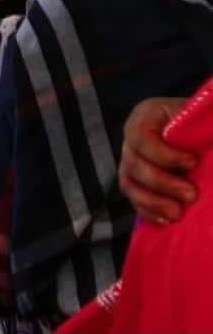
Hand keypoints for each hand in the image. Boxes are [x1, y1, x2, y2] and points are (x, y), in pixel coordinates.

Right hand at [119, 96, 196, 223]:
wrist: (200, 137)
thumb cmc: (204, 125)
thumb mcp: (206, 121)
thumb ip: (208, 132)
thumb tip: (207, 155)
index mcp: (148, 115)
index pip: (142, 136)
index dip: (164, 154)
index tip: (193, 163)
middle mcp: (133, 138)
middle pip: (134, 163)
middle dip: (162, 183)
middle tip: (191, 195)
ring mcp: (132, 161)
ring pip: (130, 184)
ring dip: (153, 202)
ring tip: (178, 214)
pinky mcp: (136, 181)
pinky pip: (134, 199)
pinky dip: (148, 211)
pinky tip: (167, 220)